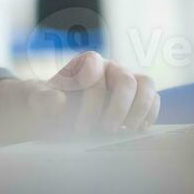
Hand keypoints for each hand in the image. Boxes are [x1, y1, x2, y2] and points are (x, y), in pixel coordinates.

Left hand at [0, 51, 158, 141]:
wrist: (59, 110)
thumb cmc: (49, 104)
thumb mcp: (38, 101)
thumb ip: (42, 99)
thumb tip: (58, 101)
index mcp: (86, 63)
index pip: (96, 75)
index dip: (90, 103)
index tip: (80, 128)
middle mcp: (110, 67)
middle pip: (126, 79)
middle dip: (118, 107)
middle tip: (107, 130)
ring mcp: (127, 79)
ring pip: (146, 84)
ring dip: (139, 109)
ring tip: (127, 129)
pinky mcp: (139, 94)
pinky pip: (154, 98)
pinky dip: (150, 114)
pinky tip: (137, 129)